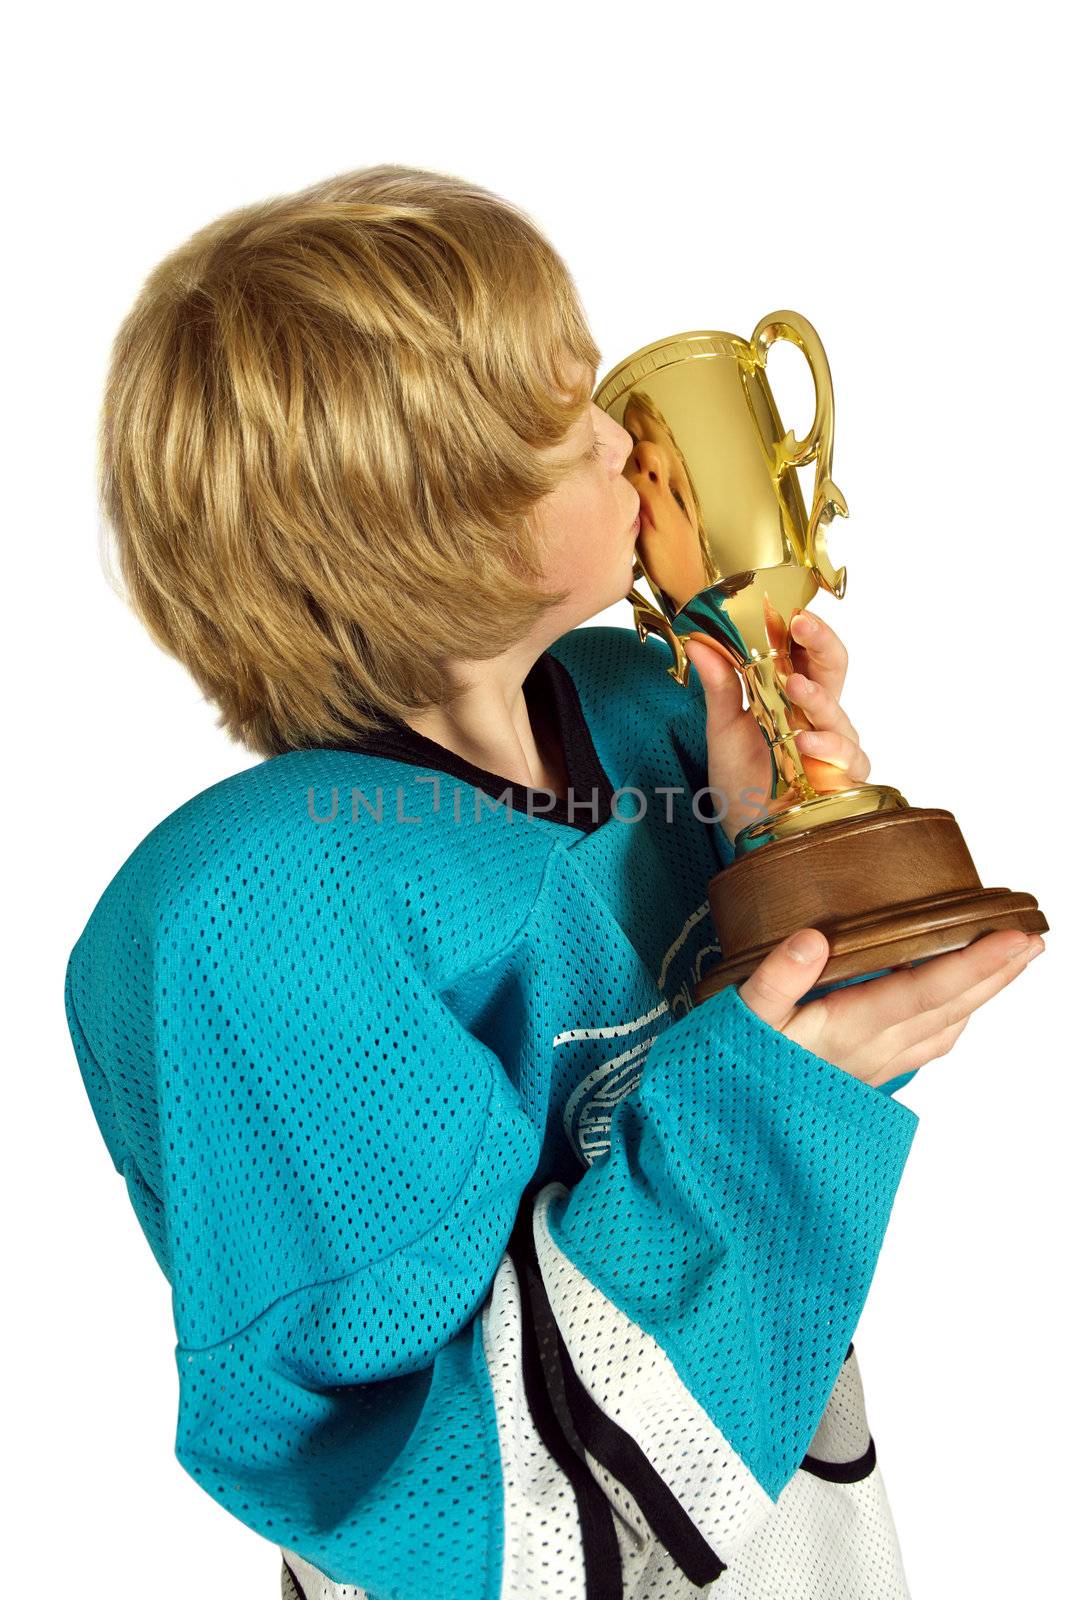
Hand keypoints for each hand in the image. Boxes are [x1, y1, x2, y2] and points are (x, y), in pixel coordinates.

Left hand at [683, 609, 868, 845]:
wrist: (746, 831)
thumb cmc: (739, 779)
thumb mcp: (721, 729)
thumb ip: (719, 687)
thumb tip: (699, 641)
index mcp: (789, 692)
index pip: (804, 648)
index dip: (800, 626)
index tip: (784, 606)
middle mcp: (816, 713)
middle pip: (833, 665)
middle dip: (821, 641)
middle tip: (801, 623)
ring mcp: (833, 743)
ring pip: (838, 711)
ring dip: (817, 698)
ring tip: (795, 687)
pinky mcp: (843, 776)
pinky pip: (847, 757)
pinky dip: (827, 748)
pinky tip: (806, 745)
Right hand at [736, 925, 1045, 1086]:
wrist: (730, 1132)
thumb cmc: (736, 1069)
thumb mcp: (742, 1018)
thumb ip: (777, 978)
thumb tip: (813, 939)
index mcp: (847, 1030)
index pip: (925, 991)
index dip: (974, 964)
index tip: (1014, 937)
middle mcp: (872, 1050)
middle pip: (951, 1009)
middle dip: (997, 974)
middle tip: (1034, 941)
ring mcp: (875, 1066)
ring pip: (946, 1028)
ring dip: (983, 995)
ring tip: (1010, 963)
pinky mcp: (870, 1074)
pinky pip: (928, 1046)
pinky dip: (956, 1018)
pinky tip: (960, 1005)